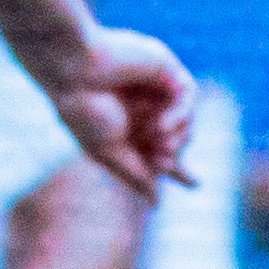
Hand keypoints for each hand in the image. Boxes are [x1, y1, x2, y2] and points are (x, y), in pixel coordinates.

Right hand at [48, 25, 197, 195]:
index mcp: (127, 126)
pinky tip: (163, 125)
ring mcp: (154, 86)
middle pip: (177, 137)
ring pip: (187, 119)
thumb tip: (157, 202)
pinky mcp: (164, 66)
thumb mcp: (109, 152)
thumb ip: (135, 174)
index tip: (196, 184)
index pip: (159, 149)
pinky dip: (181, 114)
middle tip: (162, 159)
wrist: (72, 70)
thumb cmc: (83, 111)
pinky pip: (189, 95)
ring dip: (179, 136)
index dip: (178, 168)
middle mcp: (142, 105)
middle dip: (174, 154)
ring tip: (160, 141)